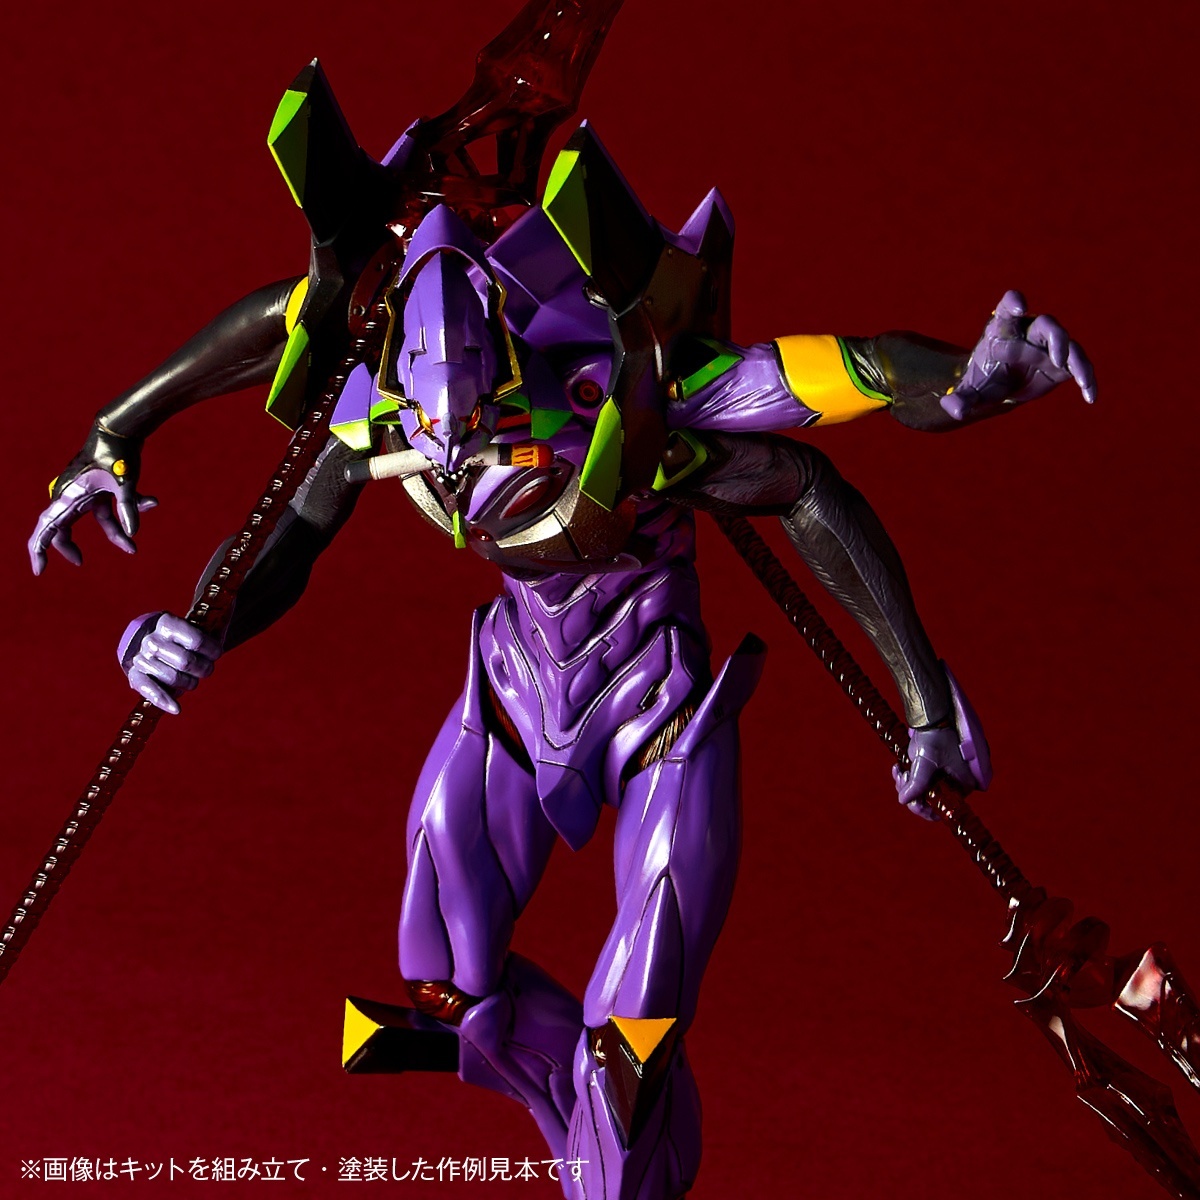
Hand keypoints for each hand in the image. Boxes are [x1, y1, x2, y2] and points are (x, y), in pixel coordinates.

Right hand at [28, 426, 156, 574]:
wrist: (123, 428)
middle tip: (81, 562)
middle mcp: (73, 495)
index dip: (39, 549)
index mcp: (69, 496)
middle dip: (71, 548)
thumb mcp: (125, 482)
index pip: (47, 528)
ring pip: (96, 522)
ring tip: (131, 549)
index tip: (39, 571)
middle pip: (64, 529)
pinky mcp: (102, 489)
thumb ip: (129, 508)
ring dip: (115, 534)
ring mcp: (87, 492)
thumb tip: (133, 534)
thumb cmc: (118, 452)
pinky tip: (152, 502)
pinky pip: (112, 509)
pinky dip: (130, 511)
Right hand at [118, 612, 222, 714]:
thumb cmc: (188, 636)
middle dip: (203, 668)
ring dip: (191, 682)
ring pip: (175, 678)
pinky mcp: (135, 675)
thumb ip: (212, 628)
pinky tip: (176, 709)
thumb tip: (221, 628)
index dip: (213, 651)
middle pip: (186, 662)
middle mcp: (152, 639)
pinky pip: (148, 689)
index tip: (216, 653)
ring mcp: (142, 657)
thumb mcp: (201, 627)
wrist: (159, 642)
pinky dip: (163, 700)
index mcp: (167, 623)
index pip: (197, 641)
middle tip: (206, 667)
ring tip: (192, 677)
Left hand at [892, 663, 991, 819]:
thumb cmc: (935, 736)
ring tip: (899, 771)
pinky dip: (908, 775)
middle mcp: (957, 782)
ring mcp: (945, 774)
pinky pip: (920, 778)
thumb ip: (917, 783)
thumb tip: (903, 800)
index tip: (909, 801)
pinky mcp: (935, 766)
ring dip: (907, 783)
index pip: (943, 808)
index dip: (924, 808)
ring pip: (923, 789)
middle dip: (912, 792)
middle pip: (930, 799)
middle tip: (901, 779)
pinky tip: (898, 768)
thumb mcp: (925, 762)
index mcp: (964, 784)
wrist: (933, 714)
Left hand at [941, 289, 1095, 420]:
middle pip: (1046, 324)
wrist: (997, 387)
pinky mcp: (1063, 364)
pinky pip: (1079, 367)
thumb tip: (954, 409)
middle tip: (1057, 356)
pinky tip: (1090, 397)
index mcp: (1002, 327)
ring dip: (1075, 358)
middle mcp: (1030, 331)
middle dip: (1054, 337)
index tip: (1018, 308)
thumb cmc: (982, 381)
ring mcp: (1049, 346)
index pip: (1008, 305)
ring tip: (1079, 378)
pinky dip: (1086, 379)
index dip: (1014, 303)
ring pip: (1068, 345)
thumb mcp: (968, 392)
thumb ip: (959, 400)